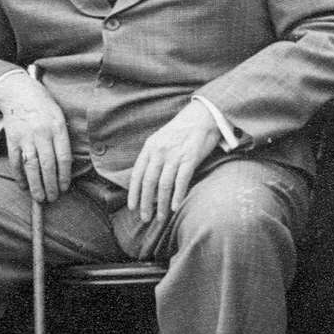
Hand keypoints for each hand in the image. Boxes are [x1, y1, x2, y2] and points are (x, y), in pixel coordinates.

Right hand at [0, 74, 71, 202]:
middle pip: (47, 164)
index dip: (64, 175)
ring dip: (36, 184)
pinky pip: (15, 161)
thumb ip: (63, 137)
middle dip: (51, 185)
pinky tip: (23, 186)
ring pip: (31, 165)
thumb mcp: (59, 116)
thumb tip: (67, 165)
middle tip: (53, 198)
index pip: (63, 157)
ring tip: (40, 198)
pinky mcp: (12, 139)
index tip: (65, 188)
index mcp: (57, 127)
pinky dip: (19, 176)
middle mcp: (41, 132)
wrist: (18, 91)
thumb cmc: (43, 106)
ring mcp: (25, 136)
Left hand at [127, 100, 220, 223]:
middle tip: (145, 218)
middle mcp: (159, 152)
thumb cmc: (181, 130)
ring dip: (161, 204)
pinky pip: (181, 181)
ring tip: (160, 217)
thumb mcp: (160, 139)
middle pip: (148, 182)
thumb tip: (145, 177)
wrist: (202, 116)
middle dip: (145, 203)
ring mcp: (174, 155)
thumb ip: (152, 156)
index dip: (133, 192)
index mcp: (150, 147)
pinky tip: (174, 207)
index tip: (132, 207)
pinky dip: (177, 196)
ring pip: (164, 185)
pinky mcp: (190, 158)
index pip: (137, 174)